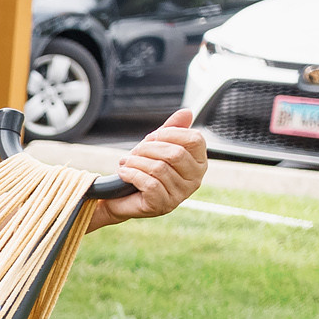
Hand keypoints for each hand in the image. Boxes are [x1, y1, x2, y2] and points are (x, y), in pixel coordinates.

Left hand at [94, 109, 207, 224]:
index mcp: (198, 162)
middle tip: (135, 152)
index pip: (195, 139)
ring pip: (159, 168)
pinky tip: (124, 173)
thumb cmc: (142, 168)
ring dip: (136, 162)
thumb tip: (187, 112)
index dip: (171, 133)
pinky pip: (149, 184)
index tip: (153, 137)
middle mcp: (195, 179)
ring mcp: (181, 195)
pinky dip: (132, 175)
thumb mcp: (156, 145)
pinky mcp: (163, 205)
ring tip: (126, 163)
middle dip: (149, 148)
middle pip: (175, 153)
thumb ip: (171, 129)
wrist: (119, 195)